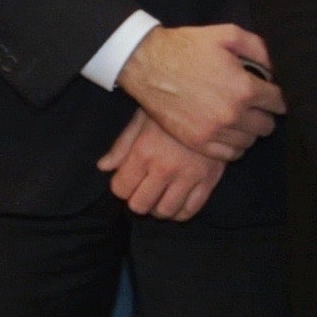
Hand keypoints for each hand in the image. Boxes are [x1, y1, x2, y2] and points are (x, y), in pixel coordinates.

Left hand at [101, 109, 224, 220]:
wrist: (212, 104)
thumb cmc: (173, 108)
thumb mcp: (141, 119)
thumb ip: (121, 145)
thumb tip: (104, 166)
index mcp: (144, 151)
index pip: (120, 188)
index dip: (120, 185)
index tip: (126, 179)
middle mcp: (165, 168)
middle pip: (140, 205)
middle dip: (136, 199)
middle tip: (142, 189)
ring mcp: (188, 177)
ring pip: (164, 211)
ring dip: (157, 207)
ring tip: (159, 195)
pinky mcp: (208, 180)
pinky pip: (190, 210)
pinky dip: (179, 212)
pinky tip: (176, 201)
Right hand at [127, 21, 285, 166]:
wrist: (148, 64)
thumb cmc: (188, 47)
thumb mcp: (228, 34)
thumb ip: (260, 48)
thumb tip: (278, 66)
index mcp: (244, 88)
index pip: (280, 102)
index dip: (277, 96)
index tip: (270, 92)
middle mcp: (233, 114)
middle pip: (268, 125)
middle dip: (265, 113)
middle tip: (254, 103)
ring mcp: (214, 132)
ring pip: (251, 141)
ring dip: (250, 129)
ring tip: (240, 115)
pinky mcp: (198, 142)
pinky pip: (231, 154)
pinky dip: (234, 144)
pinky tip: (229, 130)